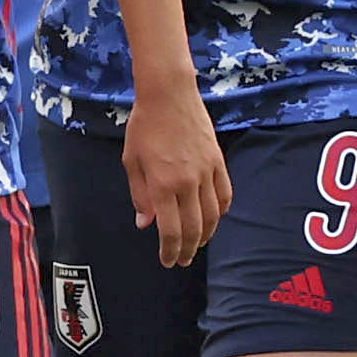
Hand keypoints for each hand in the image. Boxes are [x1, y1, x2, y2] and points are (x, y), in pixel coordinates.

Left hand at [121, 86, 229, 266]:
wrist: (169, 95)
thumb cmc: (144, 126)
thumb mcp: (131, 161)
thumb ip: (139, 195)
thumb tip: (145, 224)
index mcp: (162, 184)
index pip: (171, 230)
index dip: (170, 250)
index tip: (168, 261)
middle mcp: (188, 182)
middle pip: (193, 228)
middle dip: (187, 249)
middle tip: (182, 260)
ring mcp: (207, 172)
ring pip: (213, 215)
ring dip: (206, 235)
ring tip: (197, 245)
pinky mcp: (219, 161)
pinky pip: (225, 194)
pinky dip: (221, 212)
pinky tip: (214, 219)